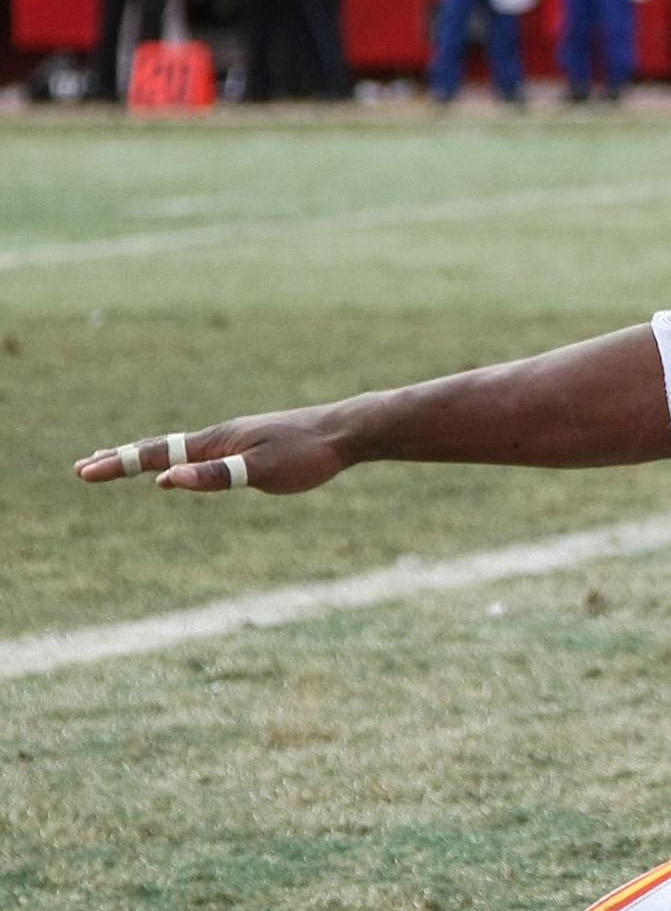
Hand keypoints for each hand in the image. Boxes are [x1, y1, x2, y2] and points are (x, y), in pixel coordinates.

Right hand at [76, 414, 349, 494]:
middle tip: (85, 466)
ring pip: (180, 450)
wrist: (346, 431)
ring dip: (146, 458)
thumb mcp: (262, 471)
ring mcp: (236, 439)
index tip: (84, 472)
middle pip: (160, 448)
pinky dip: (178, 462)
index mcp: (216, 442)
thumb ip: (216, 475)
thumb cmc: (308, 454)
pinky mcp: (253, 445)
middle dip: (121, 459)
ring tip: (123, 462)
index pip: (155, 454)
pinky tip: (179, 472)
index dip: (118, 464)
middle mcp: (220, 436)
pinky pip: (203, 454)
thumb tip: (166, 479)